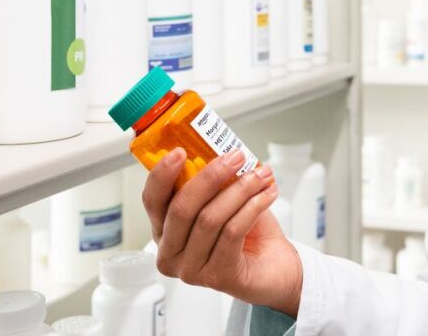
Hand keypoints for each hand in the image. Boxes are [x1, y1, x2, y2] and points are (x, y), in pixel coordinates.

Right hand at [142, 147, 303, 317]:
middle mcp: (171, 253)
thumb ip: (212, 182)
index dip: (162, 175)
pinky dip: (252, 207)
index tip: (180, 152)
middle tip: (235, 157)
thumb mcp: (222, 200)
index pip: (152, 200)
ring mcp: (192, 269)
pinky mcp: (218, 277)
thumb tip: (218, 150)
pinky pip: (232, 232)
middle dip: (211, 176)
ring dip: (240, 189)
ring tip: (261, 175)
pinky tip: (266, 195)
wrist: (275, 269)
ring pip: (210, 219)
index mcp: (164, 230)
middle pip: (181, 208)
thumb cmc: (247, 233)